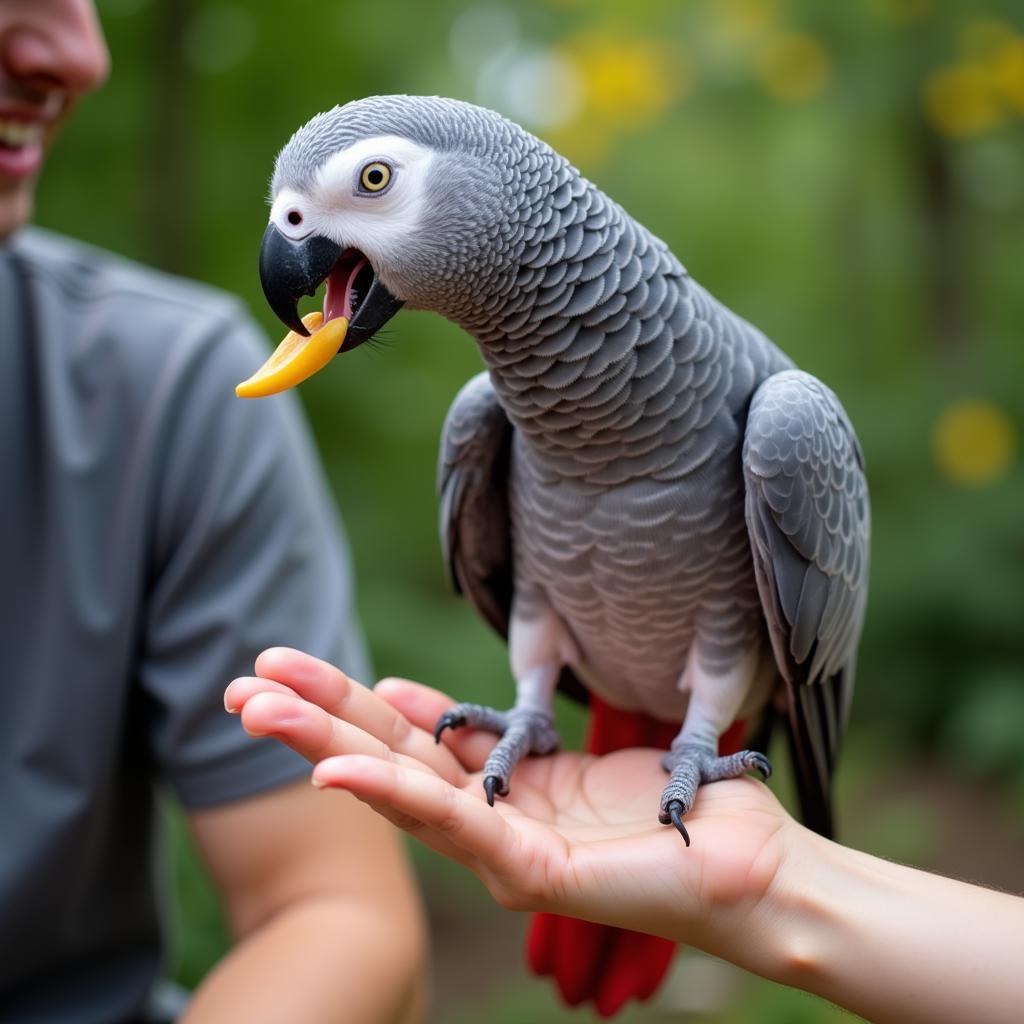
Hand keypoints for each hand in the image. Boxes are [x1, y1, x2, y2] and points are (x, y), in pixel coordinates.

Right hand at [225, 649, 795, 948]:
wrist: (747, 866)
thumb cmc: (671, 810)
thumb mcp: (563, 756)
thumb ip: (492, 737)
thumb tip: (409, 698)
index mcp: (494, 799)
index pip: (403, 745)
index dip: (342, 707)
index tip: (286, 672)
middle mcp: (486, 830)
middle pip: (383, 762)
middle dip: (311, 721)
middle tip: (239, 684)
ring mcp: (504, 855)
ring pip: (400, 790)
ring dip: (324, 748)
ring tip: (256, 710)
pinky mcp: (533, 871)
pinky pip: (456, 824)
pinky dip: (392, 794)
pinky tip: (334, 772)